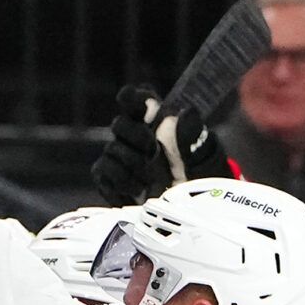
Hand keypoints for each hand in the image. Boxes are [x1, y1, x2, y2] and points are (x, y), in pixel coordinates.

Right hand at [89, 85, 234, 205]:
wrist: (189, 206)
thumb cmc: (197, 174)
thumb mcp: (202, 155)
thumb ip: (193, 133)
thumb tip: (186, 112)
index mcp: (156, 121)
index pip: (138, 100)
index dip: (132, 98)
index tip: (129, 98)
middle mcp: (135, 136)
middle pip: (120, 124)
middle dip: (136, 137)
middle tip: (153, 151)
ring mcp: (120, 156)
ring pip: (111, 149)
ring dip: (131, 164)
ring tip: (150, 180)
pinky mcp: (110, 177)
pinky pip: (102, 172)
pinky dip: (119, 183)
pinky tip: (138, 191)